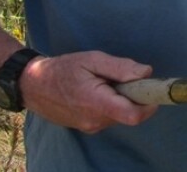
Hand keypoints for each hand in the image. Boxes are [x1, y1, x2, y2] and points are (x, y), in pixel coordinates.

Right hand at [19, 51, 157, 132]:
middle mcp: (95, 120)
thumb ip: (120, 67)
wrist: (33, 85)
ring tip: (105, 82)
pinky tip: (99, 90)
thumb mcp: (92, 59)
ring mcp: (91, 126)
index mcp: (97, 103)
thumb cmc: (63, 69)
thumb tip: (146, 73)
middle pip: (130, 114)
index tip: (153, 88)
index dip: (150, 104)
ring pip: (120, 115)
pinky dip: (112, 104)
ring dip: (122, 100)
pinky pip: (109, 116)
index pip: (134, 115)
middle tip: (125, 77)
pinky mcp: (87, 126)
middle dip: (135, 97)